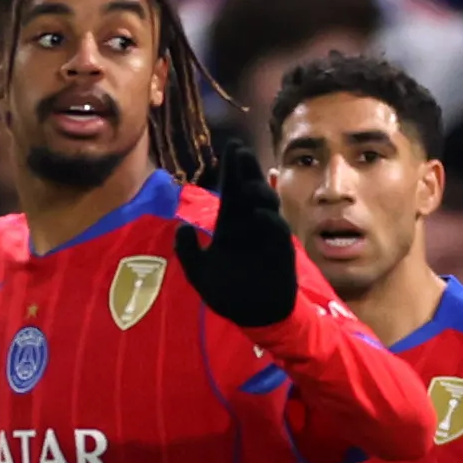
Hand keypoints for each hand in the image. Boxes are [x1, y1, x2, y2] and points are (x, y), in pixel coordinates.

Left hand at [172, 144, 297, 327]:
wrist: (254, 316)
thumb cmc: (229, 293)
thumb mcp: (200, 274)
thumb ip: (188, 253)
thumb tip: (182, 229)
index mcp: (231, 224)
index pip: (232, 191)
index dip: (231, 169)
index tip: (231, 146)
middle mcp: (250, 224)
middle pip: (250, 190)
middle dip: (246, 170)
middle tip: (240, 151)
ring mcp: (267, 235)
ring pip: (266, 206)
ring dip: (258, 193)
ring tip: (248, 186)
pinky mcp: (281, 251)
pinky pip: (276, 232)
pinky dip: (269, 222)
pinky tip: (259, 215)